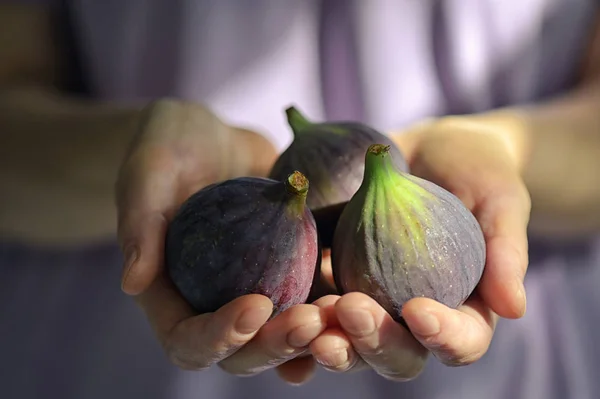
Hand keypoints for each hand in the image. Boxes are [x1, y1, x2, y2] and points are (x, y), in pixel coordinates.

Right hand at [115, 99, 326, 377]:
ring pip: (284, 334)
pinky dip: (335, 302)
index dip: (218, 336)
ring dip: (315, 335)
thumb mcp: (147, 172)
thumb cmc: (169, 147)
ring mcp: (252, 293)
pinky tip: (362, 291)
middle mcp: (213, 306)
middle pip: (243, 352)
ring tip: (345, 315)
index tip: (254, 305)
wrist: (212, 136)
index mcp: (171, 298)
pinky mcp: (287, 272)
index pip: (188, 340)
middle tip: (311, 321)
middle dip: (277, 344)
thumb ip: (139, 224)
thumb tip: (132, 282)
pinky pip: (311, 296)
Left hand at [276, 115, 530, 382]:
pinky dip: (295, 312)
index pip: (460, 340)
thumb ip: (505, 249)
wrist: (426, 150)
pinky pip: (313, 305)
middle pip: (397, 353)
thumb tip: (513, 308)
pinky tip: (274, 307)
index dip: (443, 336)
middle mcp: (412, 318)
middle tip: (351, 310)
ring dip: (328, 337)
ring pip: (349, 341)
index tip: (420, 309)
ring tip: (307, 319)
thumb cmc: (475, 171)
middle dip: (374, 342)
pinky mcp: (334, 282)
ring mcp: (371, 303)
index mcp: (461, 309)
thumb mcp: (499, 198)